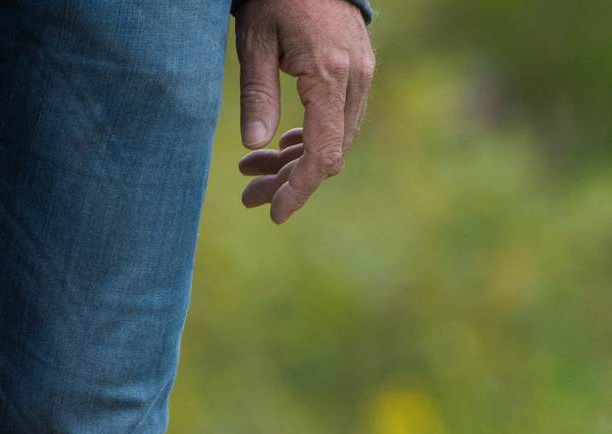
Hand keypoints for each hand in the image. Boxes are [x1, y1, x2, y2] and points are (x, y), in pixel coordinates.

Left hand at [232, 0, 374, 223]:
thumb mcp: (254, 41)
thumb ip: (257, 95)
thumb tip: (254, 146)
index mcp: (330, 74)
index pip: (323, 152)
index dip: (300, 189)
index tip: (274, 213)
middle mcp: (355, 79)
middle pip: (330, 153)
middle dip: (290, 181)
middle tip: (249, 195)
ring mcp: (362, 75)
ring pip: (336, 139)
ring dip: (297, 161)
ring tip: (253, 172)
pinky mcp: (359, 70)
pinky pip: (340, 119)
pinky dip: (312, 138)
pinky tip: (282, 146)